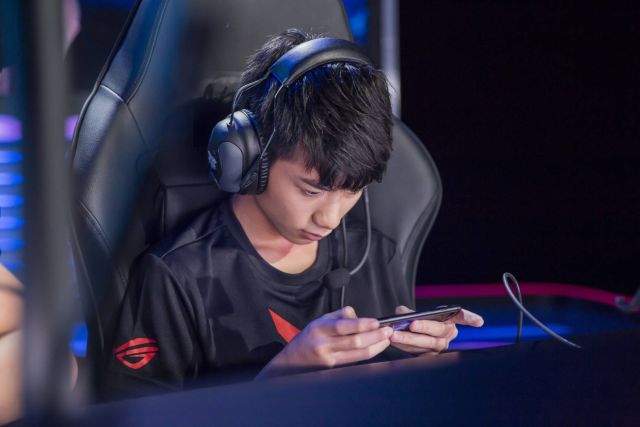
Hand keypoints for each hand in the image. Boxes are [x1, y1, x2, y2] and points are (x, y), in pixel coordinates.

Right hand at [257, 306, 392, 378]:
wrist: (292, 362)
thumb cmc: (308, 338)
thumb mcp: (319, 321)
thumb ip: (339, 316)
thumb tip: (358, 316)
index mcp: (319, 329)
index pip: (343, 326)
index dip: (362, 325)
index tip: (376, 322)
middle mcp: (324, 345)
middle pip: (354, 342)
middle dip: (375, 336)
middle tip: (388, 330)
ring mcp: (329, 359)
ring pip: (358, 354)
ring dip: (376, 346)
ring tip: (387, 339)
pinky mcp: (334, 369)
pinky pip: (355, 360)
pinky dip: (368, 353)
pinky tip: (377, 347)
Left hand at [389, 305, 483, 354]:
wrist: (407, 335)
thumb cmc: (414, 321)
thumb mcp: (412, 313)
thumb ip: (407, 312)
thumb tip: (400, 315)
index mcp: (450, 320)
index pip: (463, 317)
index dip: (470, 319)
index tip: (479, 322)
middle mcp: (448, 335)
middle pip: (439, 332)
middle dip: (425, 327)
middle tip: (411, 323)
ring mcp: (440, 348)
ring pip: (427, 344)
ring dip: (410, 339)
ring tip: (394, 334)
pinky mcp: (429, 357)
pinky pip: (417, 352)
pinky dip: (404, 346)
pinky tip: (393, 341)